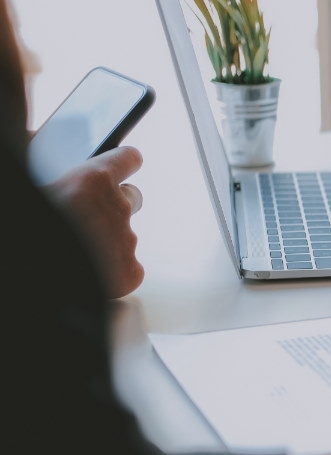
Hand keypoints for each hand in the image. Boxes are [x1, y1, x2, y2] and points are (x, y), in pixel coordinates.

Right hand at [42, 146, 144, 298]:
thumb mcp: (29, 180)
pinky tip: (90, 272)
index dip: (124, 162)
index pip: (128, 159)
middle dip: (115, 204)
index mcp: (92, 181)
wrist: (33, 272)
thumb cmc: (30, 222)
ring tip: (78, 250)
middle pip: (133, 198)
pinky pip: (128, 268)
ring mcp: (126, 242)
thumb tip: (36, 135)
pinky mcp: (129, 274)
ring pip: (125, 236)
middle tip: (90, 216)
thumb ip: (37, 156)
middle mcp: (117, 209)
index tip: (125, 162)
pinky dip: (113, 271)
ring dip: (107, 240)